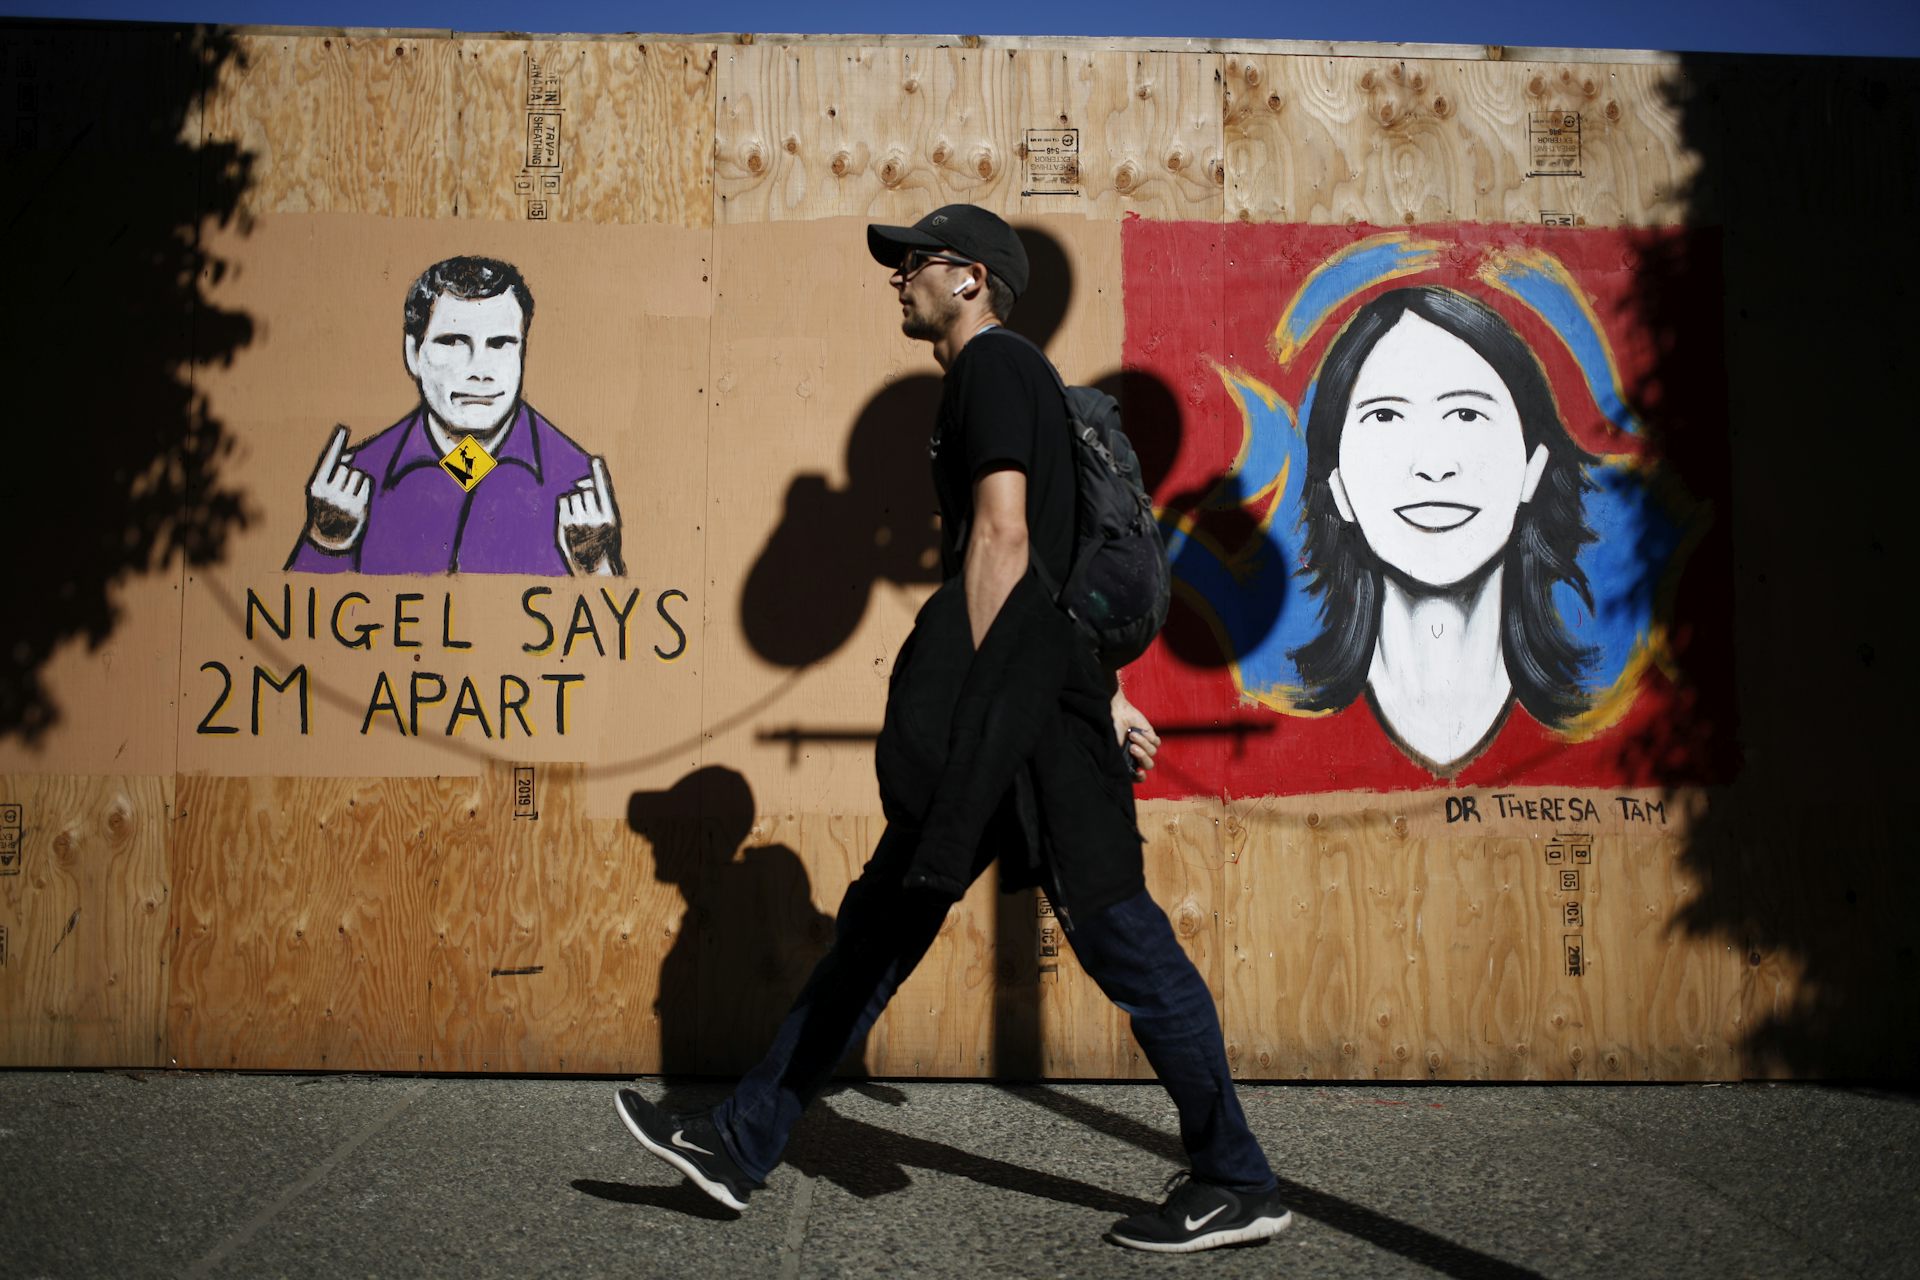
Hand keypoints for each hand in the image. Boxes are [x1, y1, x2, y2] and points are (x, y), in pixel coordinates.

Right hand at [305, 424, 370, 552]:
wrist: (329, 541)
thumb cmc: (324, 510)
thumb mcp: (321, 491)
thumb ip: (331, 472)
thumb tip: (350, 453)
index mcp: (316, 487)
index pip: (328, 460)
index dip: (336, 443)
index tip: (343, 428)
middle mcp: (329, 493)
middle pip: (347, 467)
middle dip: (347, 475)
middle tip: (341, 493)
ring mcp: (345, 501)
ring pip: (358, 474)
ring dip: (356, 481)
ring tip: (348, 497)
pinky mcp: (360, 507)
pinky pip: (367, 483)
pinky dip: (364, 487)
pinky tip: (358, 499)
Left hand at [557, 455, 622, 575]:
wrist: (595, 572)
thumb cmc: (603, 544)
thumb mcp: (610, 525)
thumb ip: (600, 502)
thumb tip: (583, 483)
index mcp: (611, 517)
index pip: (605, 489)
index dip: (600, 473)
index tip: (596, 459)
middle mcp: (596, 519)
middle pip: (586, 491)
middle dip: (585, 495)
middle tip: (587, 512)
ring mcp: (579, 522)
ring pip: (573, 495)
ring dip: (575, 502)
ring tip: (579, 519)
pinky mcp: (564, 526)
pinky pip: (563, 501)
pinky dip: (565, 505)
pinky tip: (569, 518)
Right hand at [1110, 686, 1159, 780]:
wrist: (1117, 712)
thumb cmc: (1112, 729)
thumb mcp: (1113, 746)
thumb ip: (1120, 760)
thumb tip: (1125, 770)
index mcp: (1127, 760)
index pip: (1136, 775)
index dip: (1140, 777)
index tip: (1140, 772)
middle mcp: (1136, 755)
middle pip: (1148, 764)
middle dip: (1142, 757)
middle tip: (1132, 748)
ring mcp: (1144, 745)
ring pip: (1152, 752)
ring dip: (1143, 743)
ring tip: (1132, 735)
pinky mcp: (1150, 736)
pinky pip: (1156, 742)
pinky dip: (1149, 738)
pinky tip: (1140, 731)